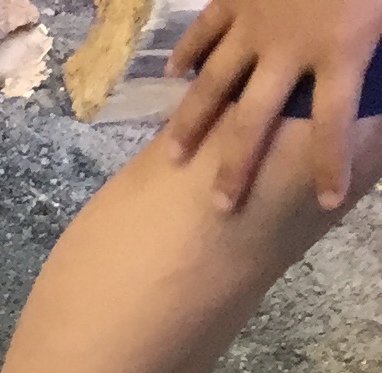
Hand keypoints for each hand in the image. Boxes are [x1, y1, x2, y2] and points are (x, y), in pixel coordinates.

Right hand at [163, 0, 381, 210]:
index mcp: (341, 49)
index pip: (334, 124)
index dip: (329, 165)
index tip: (326, 200)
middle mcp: (288, 50)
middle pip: (255, 121)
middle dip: (238, 168)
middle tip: (221, 207)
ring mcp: (254, 23)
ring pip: (215, 84)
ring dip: (193, 123)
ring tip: (175, 156)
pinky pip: (205, 30)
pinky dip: (187, 54)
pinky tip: (174, 75)